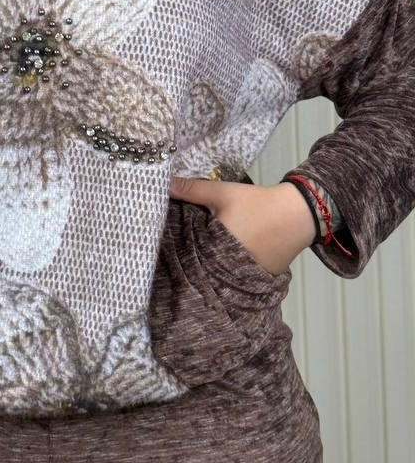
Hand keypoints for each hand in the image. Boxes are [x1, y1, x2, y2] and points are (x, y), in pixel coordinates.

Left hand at [168, 174, 315, 275]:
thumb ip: (192, 190)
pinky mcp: (260, 278)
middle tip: (175, 254)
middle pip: (201, 270)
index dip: (174, 255)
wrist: (299, 213)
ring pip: (219, 274)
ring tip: (196, 256)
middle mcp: (228, 270)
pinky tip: (224, 258)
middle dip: (190, 262)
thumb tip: (164, 184)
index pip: (185, 260)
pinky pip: (236, 275)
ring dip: (210, 267)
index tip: (163, 249)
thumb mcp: (222, 193)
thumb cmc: (257, 203)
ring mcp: (245, 276)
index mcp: (214, 251)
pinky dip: (230, 268)